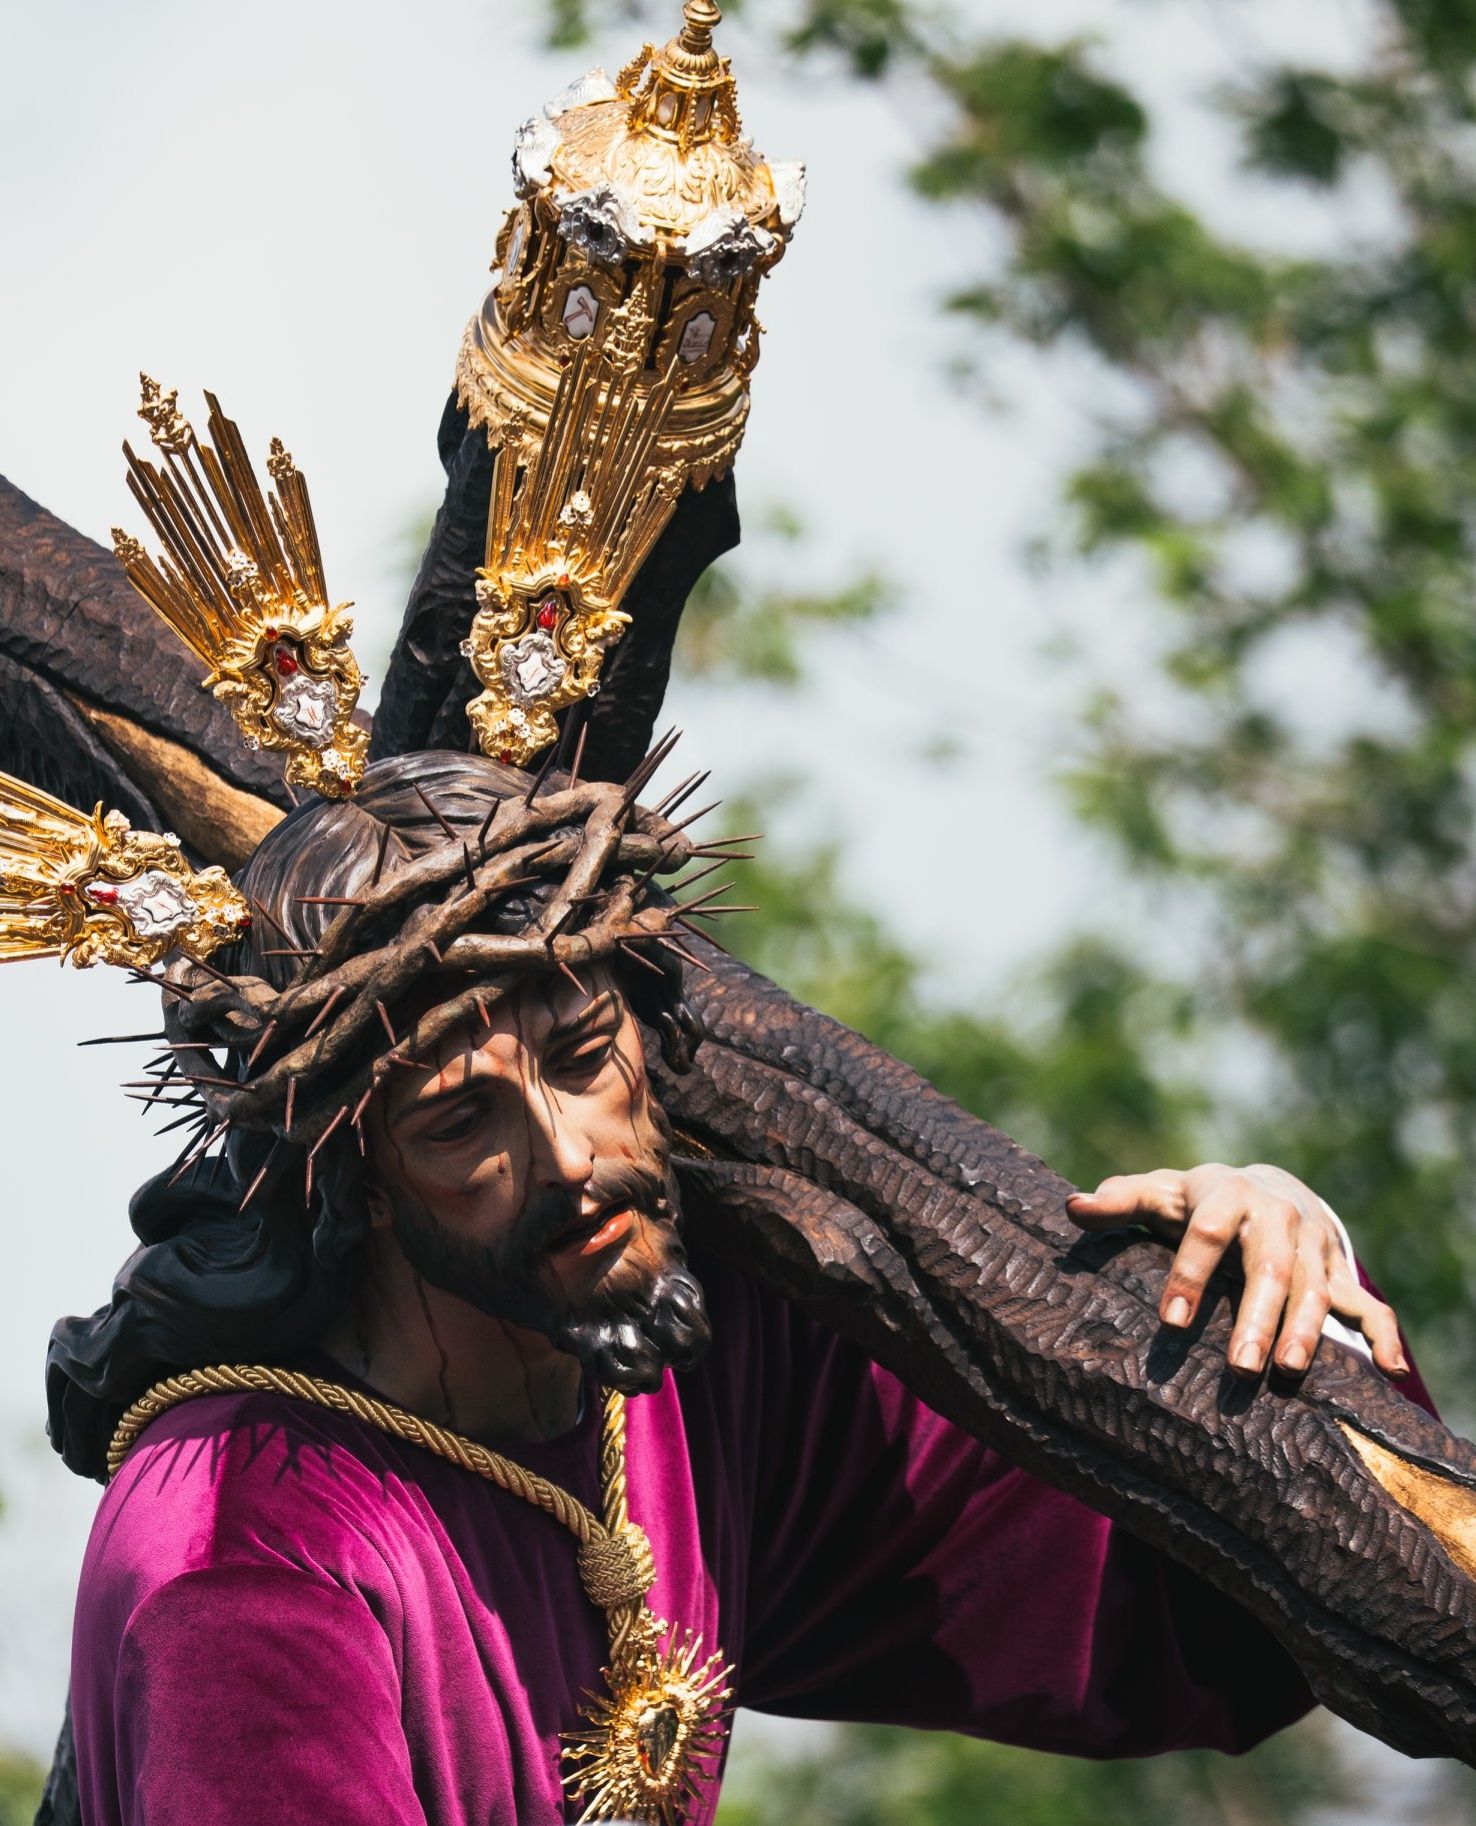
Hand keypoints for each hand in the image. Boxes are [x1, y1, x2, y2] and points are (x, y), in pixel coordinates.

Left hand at [1065, 1162, 1408, 1378]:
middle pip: (1269, 1267)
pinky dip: (1384, 1338)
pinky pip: (1369, 1306)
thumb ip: (1119, 1202)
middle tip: (1240, 1367)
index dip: (1190, 1274)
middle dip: (1256, 1317)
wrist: (1265, 1189)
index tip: (1171, 1322)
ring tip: (1288, 1373)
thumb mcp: (1159, 1194)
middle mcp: (1277, 1216)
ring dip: (1304, 1331)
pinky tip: (1391, 1373)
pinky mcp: (1339, 1271)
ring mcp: (1313, 1244)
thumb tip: (1071, 1209)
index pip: (1207, 1233)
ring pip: (1316, 1289)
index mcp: (1226, 1193)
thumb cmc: (1196, 1202)